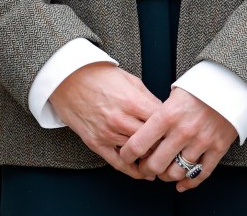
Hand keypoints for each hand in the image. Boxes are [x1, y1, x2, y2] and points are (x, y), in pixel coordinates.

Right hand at [50, 62, 161, 178]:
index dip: (172, 127)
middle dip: (164, 144)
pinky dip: (133, 170)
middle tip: (172, 146)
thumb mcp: (130, 80)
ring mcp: (108, 133)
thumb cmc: (100, 75)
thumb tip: (164, 114)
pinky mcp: (96, 143)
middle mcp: (121, 120)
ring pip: (137, 152)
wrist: (69, 78)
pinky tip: (143, 172)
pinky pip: (118, 163)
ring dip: (150, 156)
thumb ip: (148, 98)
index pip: (162, 122)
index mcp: (132, 101)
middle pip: (152, 141)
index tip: (177, 130)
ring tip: (161, 157)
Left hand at [118, 87, 237, 191]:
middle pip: (156, 164)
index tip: (126, 156)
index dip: (128, 154)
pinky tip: (181, 183)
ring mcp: (201, 141)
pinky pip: (201, 174)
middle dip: (146, 169)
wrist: (231, 81)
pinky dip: (189, 182)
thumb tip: (148, 130)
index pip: (139, 143)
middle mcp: (182, 131)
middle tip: (144, 167)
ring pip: (176, 172)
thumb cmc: (201, 85)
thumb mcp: (176, 92)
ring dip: (166, 176)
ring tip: (164, 172)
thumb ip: (162, 112)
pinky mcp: (217, 148)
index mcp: (168, 114)